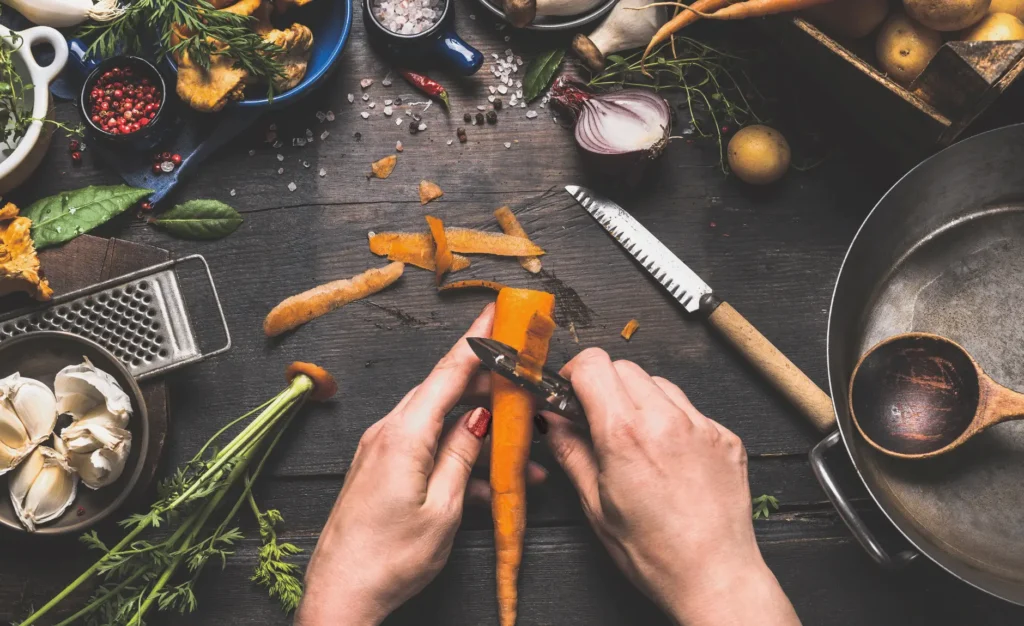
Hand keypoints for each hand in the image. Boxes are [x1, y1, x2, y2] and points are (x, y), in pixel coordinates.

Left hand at [295, 305, 543, 625]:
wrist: (340, 594)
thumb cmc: (388, 560)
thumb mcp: (442, 509)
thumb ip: (463, 457)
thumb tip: (479, 419)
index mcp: (404, 435)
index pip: (447, 372)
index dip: (477, 340)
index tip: (496, 311)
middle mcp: (388, 433)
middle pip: (443, 392)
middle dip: (485, 383)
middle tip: (519, 376)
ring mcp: (381, 450)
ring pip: (438, 422)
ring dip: (477, 431)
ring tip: (520, 449)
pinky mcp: (380, 469)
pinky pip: (425, 447)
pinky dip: (456, 456)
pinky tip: (487, 482)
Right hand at [542, 348, 798, 625]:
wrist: (714, 576)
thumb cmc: (654, 553)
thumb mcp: (595, 504)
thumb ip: (571, 451)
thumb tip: (552, 421)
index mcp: (625, 434)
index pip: (593, 364)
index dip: (574, 373)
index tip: (570, 392)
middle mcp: (666, 419)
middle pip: (624, 367)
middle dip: (604, 385)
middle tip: (597, 419)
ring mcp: (701, 425)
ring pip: (659, 383)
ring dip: (639, 399)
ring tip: (636, 439)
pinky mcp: (725, 436)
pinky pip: (690, 409)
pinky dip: (672, 420)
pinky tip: (668, 455)